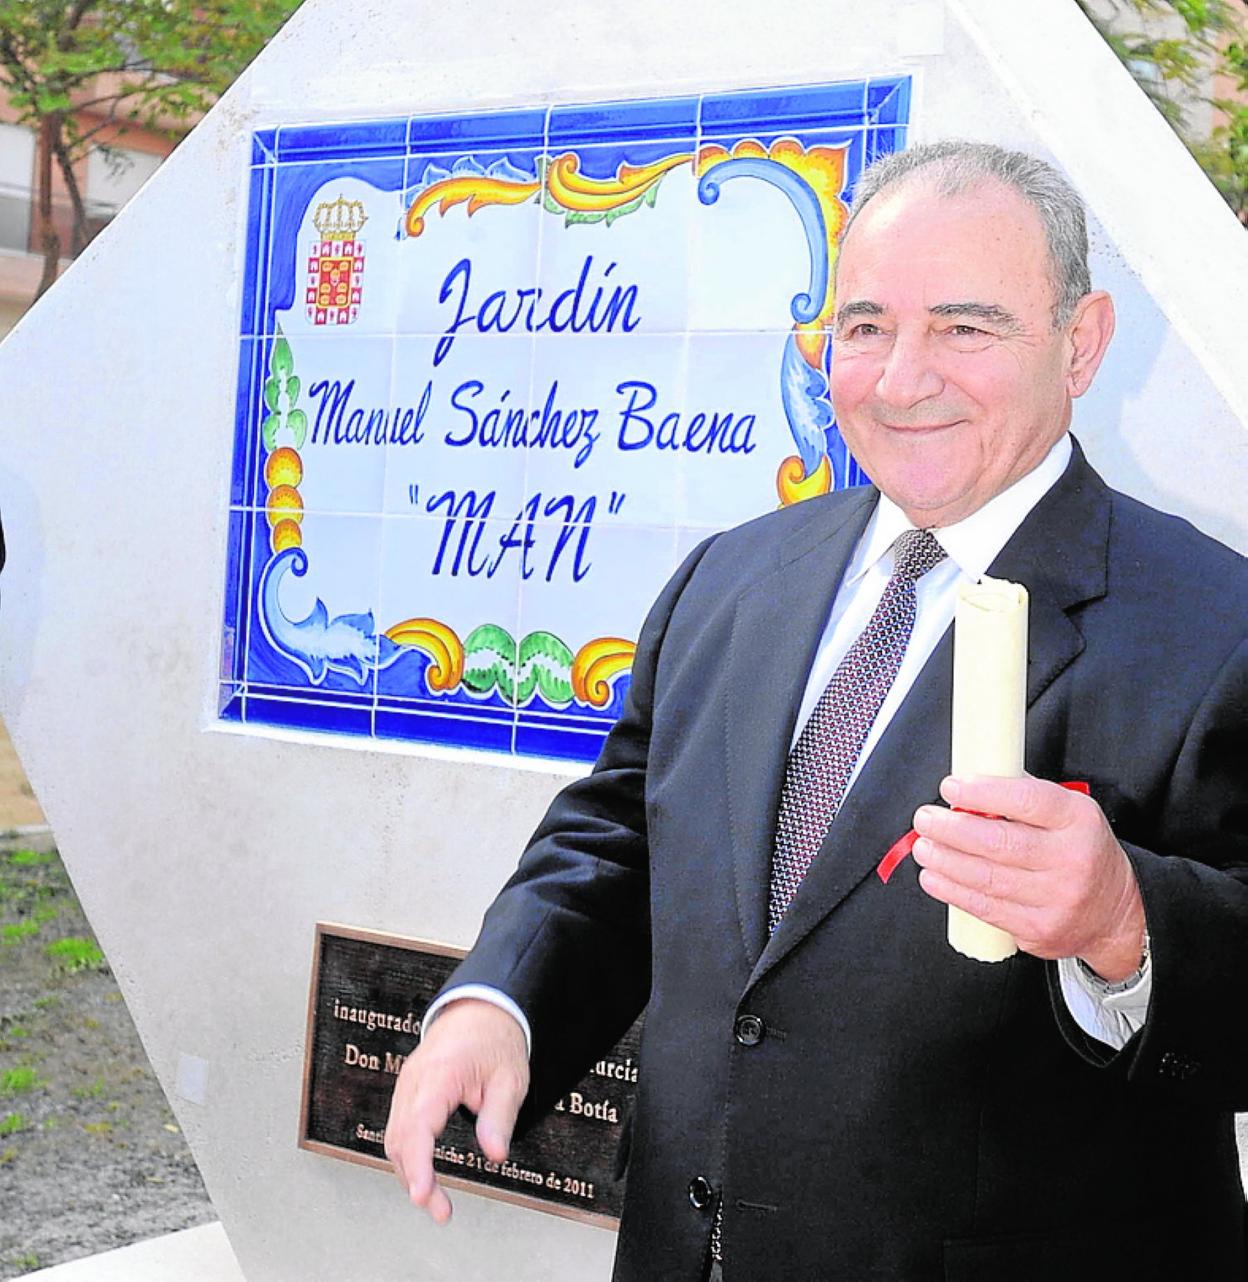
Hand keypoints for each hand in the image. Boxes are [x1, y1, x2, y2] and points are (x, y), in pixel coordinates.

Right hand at [384, 998, 528, 1222]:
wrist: (481, 1009)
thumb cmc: (495, 1038)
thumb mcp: (510, 1078)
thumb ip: (499, 1117)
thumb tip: (495, 1154)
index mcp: (440, 1073)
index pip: (419, 1126)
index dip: (419, 1165)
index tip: (423, 1195)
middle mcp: (415, 1079)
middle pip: (401, 1139)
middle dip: (416, 1179)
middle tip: (440, 1210)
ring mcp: (407, 1084)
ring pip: (394, 1137)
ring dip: (409, 1172)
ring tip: (434, 1200)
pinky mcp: (408, 1090)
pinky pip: (399, 1127)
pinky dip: (407, 1155)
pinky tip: (422, 1174)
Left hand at [911, 774, 1146, 980]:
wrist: (1115, 913)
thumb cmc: (1080, 852)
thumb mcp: (1068, 813)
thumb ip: (1022, 795)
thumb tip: (969, 785)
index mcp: (1078, 820)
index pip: (1027, 800)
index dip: (982, 792)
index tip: (951, 787)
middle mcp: (1071, 859)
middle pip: (998, 842)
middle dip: (951, 829)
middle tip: (926, 819)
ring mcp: (1056, 898)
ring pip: (986, 878)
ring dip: (945, 860)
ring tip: (924, 846)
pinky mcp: (1039, 929)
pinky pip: (986, 908)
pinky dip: (952, 891)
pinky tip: (934, 877)